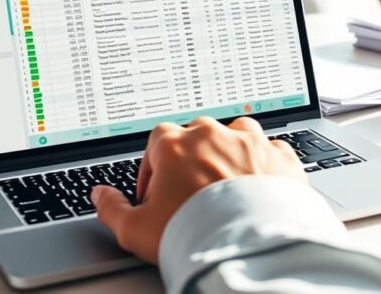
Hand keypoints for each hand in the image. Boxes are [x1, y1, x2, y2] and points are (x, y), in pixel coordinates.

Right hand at [91, 116, 305, 263]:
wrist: (248, 247)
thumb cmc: (192, 233)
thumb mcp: (134, 229)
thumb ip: (111, 208)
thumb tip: (100, 195)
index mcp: (175, 143)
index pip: (156, 142)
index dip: (154, 170)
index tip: (157, 194)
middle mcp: (213, 134)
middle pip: (197, 135)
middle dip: (192, 159)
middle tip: (190, 193)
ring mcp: (250, 142)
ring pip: (236, 135)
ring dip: (230, 152)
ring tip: (226, 184)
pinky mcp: (280, 157)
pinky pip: (271, 151)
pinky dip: (265, 164)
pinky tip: (260, 185)